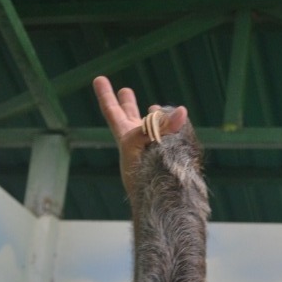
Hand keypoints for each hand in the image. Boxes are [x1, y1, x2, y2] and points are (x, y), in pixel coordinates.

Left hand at [92, 76, 187, 199]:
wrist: (154, 202)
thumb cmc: (139, 175)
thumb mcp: (140, 144)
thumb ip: (157, 126)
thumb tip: (182, 112)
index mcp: (125, 137)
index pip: (112, 111)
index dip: (106, 95)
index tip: (99, 79)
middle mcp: (137, 140)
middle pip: (130, 116)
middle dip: (127, 103)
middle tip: (125, 90)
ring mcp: (153, 147)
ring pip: (153, 124)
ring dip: (154, 114)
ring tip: (152, 106)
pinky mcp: (169, 152)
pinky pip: (173, 134)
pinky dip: (175, 127)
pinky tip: (179, 124)